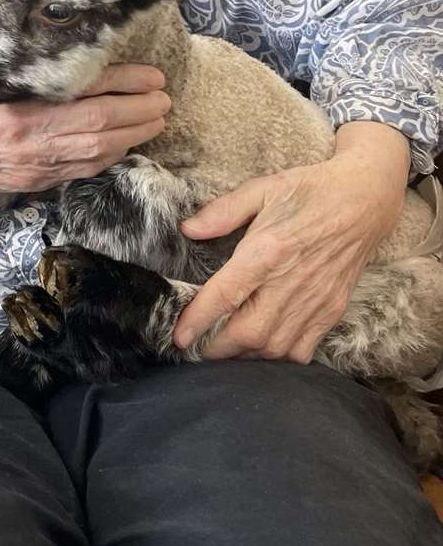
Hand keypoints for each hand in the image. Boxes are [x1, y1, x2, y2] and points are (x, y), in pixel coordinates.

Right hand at [0, 64, 170, 203]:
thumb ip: (33, 75)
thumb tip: (82, 60)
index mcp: (21, 104)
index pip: (86, 89)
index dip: (125, 81)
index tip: (152, 75)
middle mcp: (34, 136)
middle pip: (103, 123)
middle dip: (141, 109)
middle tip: (164, 97)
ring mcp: (40, 163)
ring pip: (102, 150)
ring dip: (136, 133)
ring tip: (157, 117)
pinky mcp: (42, 181)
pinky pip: (89, 168)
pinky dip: (115, 154)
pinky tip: (128, 141)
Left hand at [173, 121, 408, 361]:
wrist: (365, 200)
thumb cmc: (309, 191)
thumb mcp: (261, 188)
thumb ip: (222, 212)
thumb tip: (188, 230)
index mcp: (269, 251)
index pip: (226, 295)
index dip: (199, 320)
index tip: (179, 338)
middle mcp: (292, 282)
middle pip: (251, 333)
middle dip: (218, 349)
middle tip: (196, 349)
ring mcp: (316, 300)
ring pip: (276, 347)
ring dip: (246, 356)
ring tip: (224, 351)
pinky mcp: (333, 310)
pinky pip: (304, 349)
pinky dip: (278, 357)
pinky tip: (261, 348)